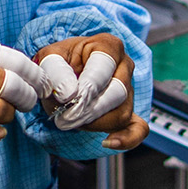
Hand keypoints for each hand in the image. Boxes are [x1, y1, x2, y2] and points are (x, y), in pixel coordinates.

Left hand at [33, 35, 146, 150]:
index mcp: (109, 46)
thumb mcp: (50, 58)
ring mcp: (130, 90)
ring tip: (71, 120)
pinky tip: (107, 142)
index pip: (102, 71)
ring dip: (94, 123)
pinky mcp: (129, 112)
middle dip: (89, 109)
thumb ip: (56, 71)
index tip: (65, 100)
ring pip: (120, 114)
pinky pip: (137, 129)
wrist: (63, 74)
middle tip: (65, 116)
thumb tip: (69, 93)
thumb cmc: (60, 64)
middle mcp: (125, 66)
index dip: (84, 89)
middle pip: (117, 94)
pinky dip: (125, 139)